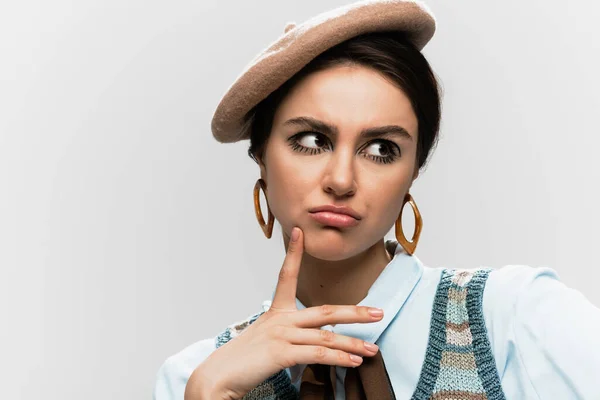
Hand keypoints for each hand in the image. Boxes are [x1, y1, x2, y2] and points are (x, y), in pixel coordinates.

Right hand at [184, 227, 383, 399]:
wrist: (218, 377)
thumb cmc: (241, 360)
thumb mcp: (264, 339)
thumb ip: (287, 335)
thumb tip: (315, 339)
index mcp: (275, 311)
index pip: (285, 275)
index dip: (293, 253)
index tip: (299, 232)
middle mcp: (280, 319)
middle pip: (325, 312)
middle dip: (355, 312)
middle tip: (378, 312)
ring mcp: (281, 335)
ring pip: (326, 336)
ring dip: (353, 344)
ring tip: (372, 349)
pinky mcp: (281, 353)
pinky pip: (317, 354)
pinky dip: (338, 358)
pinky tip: (353, 361)